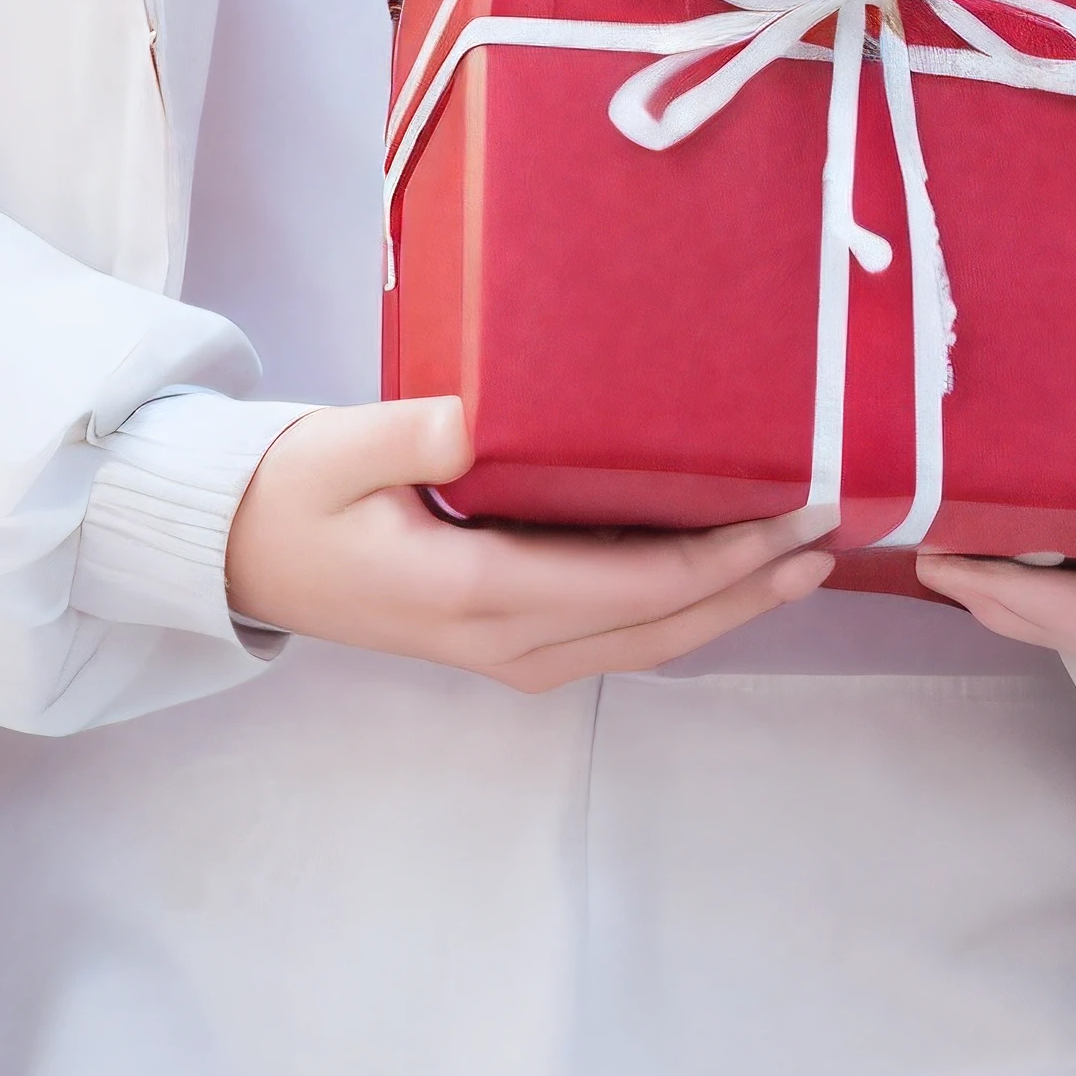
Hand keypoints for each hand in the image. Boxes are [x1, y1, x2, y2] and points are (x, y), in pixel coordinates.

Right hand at [224, 395, 834, 689]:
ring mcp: (509, 655)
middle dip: (754, 584)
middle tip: (835, 532)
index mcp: (475, 593)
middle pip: (662, 627)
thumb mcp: (340, 449)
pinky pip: (618, 636)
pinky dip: (684, 608)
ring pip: (648, 642)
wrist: (240, 557)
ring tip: (805, 558)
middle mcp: (507, 643)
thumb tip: (483, 420)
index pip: (633, 584)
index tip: (794, 514)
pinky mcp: (507, 644)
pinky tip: (725, 572)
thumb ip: (414, 436)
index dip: (724, 555)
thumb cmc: (290, 492)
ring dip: (731, 603)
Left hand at [914, 387, 1075, 663]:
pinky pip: (1055, 583)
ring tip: (928, 543)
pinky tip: (962, 530)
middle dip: (989, 597)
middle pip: (1061, 626)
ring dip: (988, 586)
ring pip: (1052, 611)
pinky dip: (1006, 565)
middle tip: (923, 551)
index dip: (1026, 601)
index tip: (958, 569)